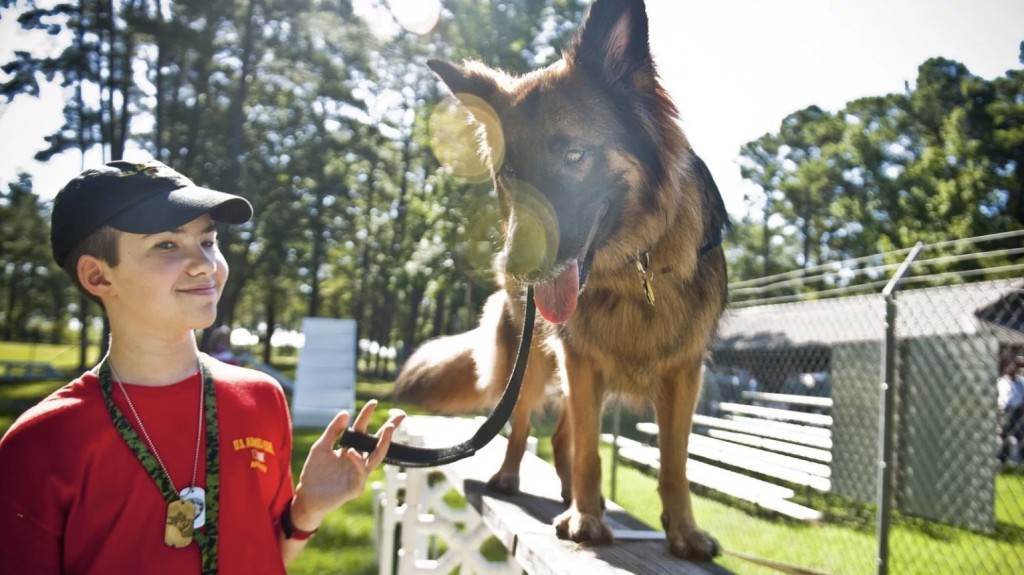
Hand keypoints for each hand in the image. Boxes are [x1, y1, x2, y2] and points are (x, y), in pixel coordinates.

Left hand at [290, 400, 405, 531]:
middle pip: (377, 443)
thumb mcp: (321, 447)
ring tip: (388, 429)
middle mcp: (358, 460)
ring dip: (383, 443)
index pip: (362, 430)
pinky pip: (361, 472)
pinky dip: (358, 462)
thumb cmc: (314, 473)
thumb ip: (333, 431)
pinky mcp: (356, 486)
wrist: (307, 496)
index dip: (367, 416)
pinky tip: (352, 452)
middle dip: (389, 430)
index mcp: (350, 449)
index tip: (374, 402)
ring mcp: (359, 473)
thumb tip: (346, 412)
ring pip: (377, 457)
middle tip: (400, 416)